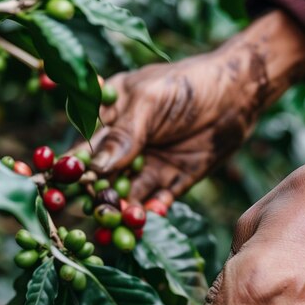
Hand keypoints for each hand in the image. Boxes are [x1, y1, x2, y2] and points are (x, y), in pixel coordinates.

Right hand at [87, 11, 304, 201]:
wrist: (239, 93)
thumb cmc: (189, 84)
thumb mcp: (151, 102)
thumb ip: (124, 135)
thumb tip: (96, 168)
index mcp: (110, 119)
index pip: (85, 149)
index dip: (74, 170)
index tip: (65, 188)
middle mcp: (125, 147)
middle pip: (104, 180)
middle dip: (100, 198)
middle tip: (99, 214)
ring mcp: (147, 166)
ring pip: (129, 195)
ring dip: (125, 210)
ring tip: (126, 221)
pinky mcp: (171, 182)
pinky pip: (158, 202)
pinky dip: (154, 211)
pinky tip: (153, 214)